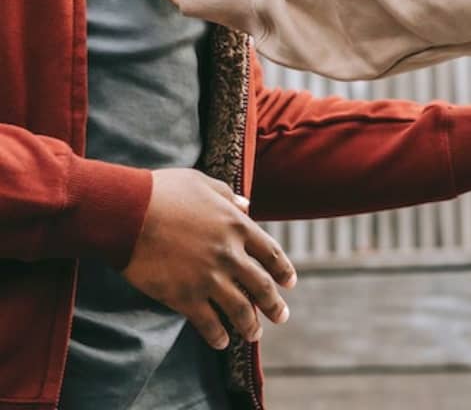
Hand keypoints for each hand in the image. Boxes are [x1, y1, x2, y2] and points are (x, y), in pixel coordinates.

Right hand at [122, 168, 296, 349]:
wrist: (127, 212)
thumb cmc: (162, 192)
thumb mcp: (202, 183)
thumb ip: (228, 196)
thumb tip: (247, 204)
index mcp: (238, 226)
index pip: (272, 253)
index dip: (283, 270)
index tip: (289, 283)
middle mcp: (230, 255)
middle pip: (261, 286)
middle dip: (274, 306)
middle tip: (282, 317)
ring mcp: (208, 278)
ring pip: (240, 310)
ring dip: (250, 326)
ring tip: (254, 336)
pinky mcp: (184, 296)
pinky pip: (208, 323)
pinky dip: (217, 335)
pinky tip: (221, 342)